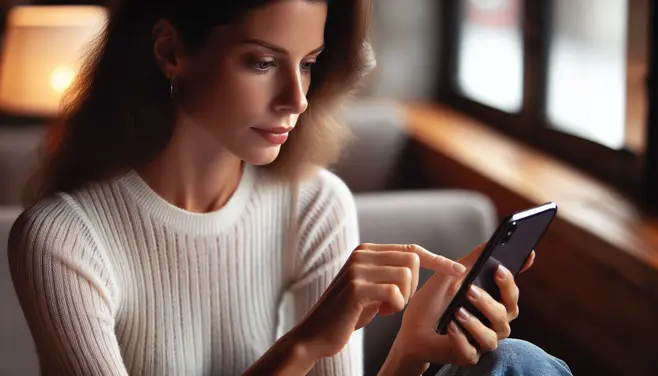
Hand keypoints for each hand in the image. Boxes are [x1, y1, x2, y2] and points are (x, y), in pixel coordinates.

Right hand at [290, 243, 466, 361]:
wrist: (316, 334)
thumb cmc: (348, 313)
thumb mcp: (371, 287)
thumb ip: (389, 271)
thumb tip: (420, 260)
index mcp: (366, 251)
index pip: (410, 250)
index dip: (437, 260)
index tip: (459, 271)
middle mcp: (361, 254)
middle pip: (412, 261)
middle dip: (413, 287)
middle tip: (395, 303)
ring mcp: (357, 269)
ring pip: (406, 276)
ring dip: (402, 299)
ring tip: (384, 309)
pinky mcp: (356, 288)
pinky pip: (395, 293)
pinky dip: (394, 307)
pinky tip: (379, 313)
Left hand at [380, 244, 534, 373]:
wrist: (410, 330)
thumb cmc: (434, 303)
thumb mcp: (450, 277)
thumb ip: (472, 262)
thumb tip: (491, 242)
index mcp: (493, 304)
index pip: (510, 292)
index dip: (515, 278)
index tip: (523, 257)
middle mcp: (493, 324)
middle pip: (506, 313)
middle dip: (490, 300)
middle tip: (471, 288)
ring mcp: (482, 342)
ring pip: (491, 335)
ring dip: (475, 322)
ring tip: (458, 310)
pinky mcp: (467, 356)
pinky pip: (470, 350)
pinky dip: (460, 337)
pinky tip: (450, 326)